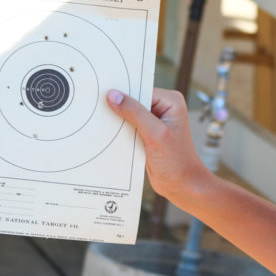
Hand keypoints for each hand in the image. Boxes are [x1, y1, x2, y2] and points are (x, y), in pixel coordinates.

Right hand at [106, 87, 206, 202]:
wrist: (182, 186)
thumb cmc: (176, 161)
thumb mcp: (155, 134)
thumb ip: (135, 113)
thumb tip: (113, 95)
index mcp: (171, 101)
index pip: (140, 89)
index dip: (122, 93)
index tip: (100, 94)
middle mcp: (163, 107)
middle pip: (133, 101)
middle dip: (117, 106)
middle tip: (94, 108)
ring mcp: (154, 121)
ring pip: (128, 115)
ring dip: (115, 120)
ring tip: (96, 122)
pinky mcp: (147, 134)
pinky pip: (128, 127)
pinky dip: (118, 131)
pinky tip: (105, 135)